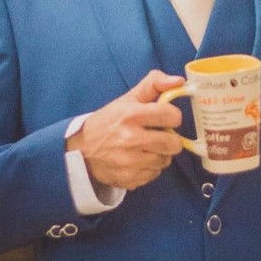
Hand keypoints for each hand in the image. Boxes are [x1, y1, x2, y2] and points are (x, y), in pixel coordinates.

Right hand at [66, 70, 184, 189]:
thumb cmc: (108, 121)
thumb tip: (179, 81)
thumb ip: (154, 83)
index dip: (172, 116)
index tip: (165, 117)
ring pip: (165, 160)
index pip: (172, 116)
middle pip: (173, 143)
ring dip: (160, 154)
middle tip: (158, 134)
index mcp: (131, 115)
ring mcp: (130, 162)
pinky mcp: (129, 179)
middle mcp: (131, 139)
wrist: (81, 149)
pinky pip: (154, 174)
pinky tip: (138, 159)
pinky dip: (150, 167)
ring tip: (146, 146)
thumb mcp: (128, 98)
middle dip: (169, 138)